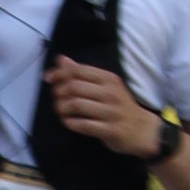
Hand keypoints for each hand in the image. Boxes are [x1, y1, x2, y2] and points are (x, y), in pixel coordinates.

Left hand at [45, 55, 160, 155]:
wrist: (142, 129)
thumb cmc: (119, 106)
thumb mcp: (105, 85)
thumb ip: (82, 73)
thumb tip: (60, 59)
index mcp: (109, 78)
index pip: (78, 70)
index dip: (59, 73)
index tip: (48, 78)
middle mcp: (110, 93)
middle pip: (74, 87)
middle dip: (58, 92)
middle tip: (55, 98)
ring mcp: (111, 112)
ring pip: (76, 105)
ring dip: (61, 108)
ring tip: (60, 110)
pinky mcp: (110, 130)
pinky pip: (83, 125)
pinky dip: (70, 123)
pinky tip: (67, 121)